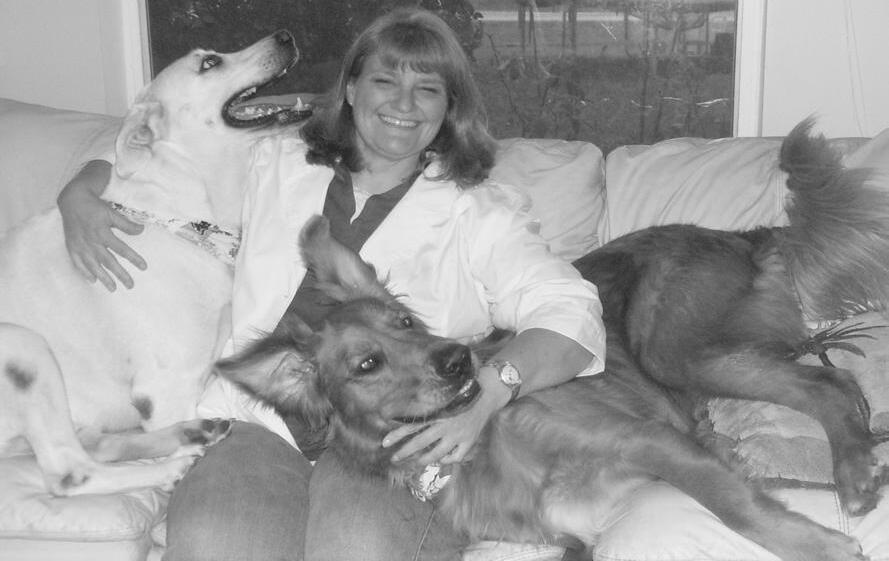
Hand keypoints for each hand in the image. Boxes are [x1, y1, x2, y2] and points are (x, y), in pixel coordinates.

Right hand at [58, 165, 145, 290]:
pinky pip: (77, 263)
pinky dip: (84, 272)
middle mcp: (91, 242)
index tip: (144, 267)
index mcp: (102, 233)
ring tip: (113, 288)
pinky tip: (92, 280)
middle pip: (108, 262)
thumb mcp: (112, 213)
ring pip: (93, 265)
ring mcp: (80, 246)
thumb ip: (126, 224)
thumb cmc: (94, 207)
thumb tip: (142, 230)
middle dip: (120, 274)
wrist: (71, 201)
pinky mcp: (71, 247)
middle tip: (130, 285)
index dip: (133, 258)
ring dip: (103, 278)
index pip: (122, 249)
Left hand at [382, 383, 507, 465]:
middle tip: (394, 459)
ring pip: (436, 454)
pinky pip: (455, 457)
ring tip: (416, 462)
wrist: (487, 394)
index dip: (397, 434)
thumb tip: (405, 416)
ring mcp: (457, 434)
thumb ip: (428, 408)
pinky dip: (447, 460)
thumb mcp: (443, 398)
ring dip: (424, 460)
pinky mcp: (469, 441)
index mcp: (437, 412)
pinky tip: (442, 460)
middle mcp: (445, 424)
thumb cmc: (462, 393)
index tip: (384, 443)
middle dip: (405, 452)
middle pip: (420, 442)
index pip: (412, 424)